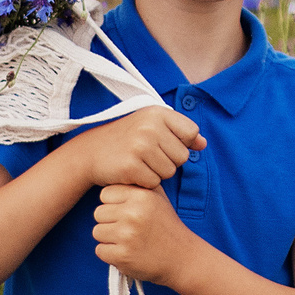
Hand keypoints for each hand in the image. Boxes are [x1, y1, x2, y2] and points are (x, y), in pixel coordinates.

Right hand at [63, 107, 202, 188]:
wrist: (91, 152)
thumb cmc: (126, 138)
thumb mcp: (152, 126)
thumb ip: (180, 133)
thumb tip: (203, 143)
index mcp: (157, 113)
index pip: (191, 132)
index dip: (181, 143)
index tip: (164, 143)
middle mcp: (150, 127)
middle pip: (183, 156)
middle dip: (169, 161)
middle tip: (148, 155)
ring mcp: (140, 146)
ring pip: (170, 171)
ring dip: (157, 173)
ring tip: (140, 163)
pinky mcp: (131, 167)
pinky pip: (155, 182)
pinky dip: (146, 182)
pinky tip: (133, 172)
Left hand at [93, 184, 199, 286]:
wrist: (182, 257)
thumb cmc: (167, 226)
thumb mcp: (158, 198)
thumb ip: (138, 185)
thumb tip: (116, 173)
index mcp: (141, 196)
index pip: (105, 194)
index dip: (113, 204)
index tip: (125, 212)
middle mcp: (134, 213)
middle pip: (98, 213)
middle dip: (110, 222)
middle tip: (128, 229)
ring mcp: (127, 235)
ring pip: (97, 232)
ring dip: (109, 239)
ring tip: (128, 241)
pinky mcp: (123, 256)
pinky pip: (100, 251)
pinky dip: (111, 254)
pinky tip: (127, 253)